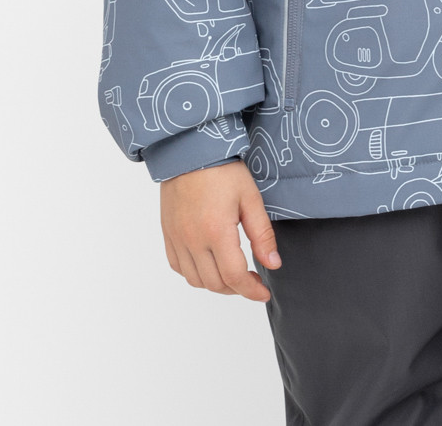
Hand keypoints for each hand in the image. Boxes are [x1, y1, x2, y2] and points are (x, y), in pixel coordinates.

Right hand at [160, 158, 281, 300]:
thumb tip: (273, 264)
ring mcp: (177, 238)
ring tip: (233, 273)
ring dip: (216, 283)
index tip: (263, 292)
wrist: (190, 150)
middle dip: (237, 288)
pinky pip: (178, 266)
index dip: (251, 291)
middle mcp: (192, 239)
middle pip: (215, 283)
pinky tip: (209, 263)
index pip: (234, 276)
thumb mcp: (251, 198)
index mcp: (216, 231)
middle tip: (252, 280)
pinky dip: (195, 273)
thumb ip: (262, 234)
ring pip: (195, 280)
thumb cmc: (223, 169)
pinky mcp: (168, 233)